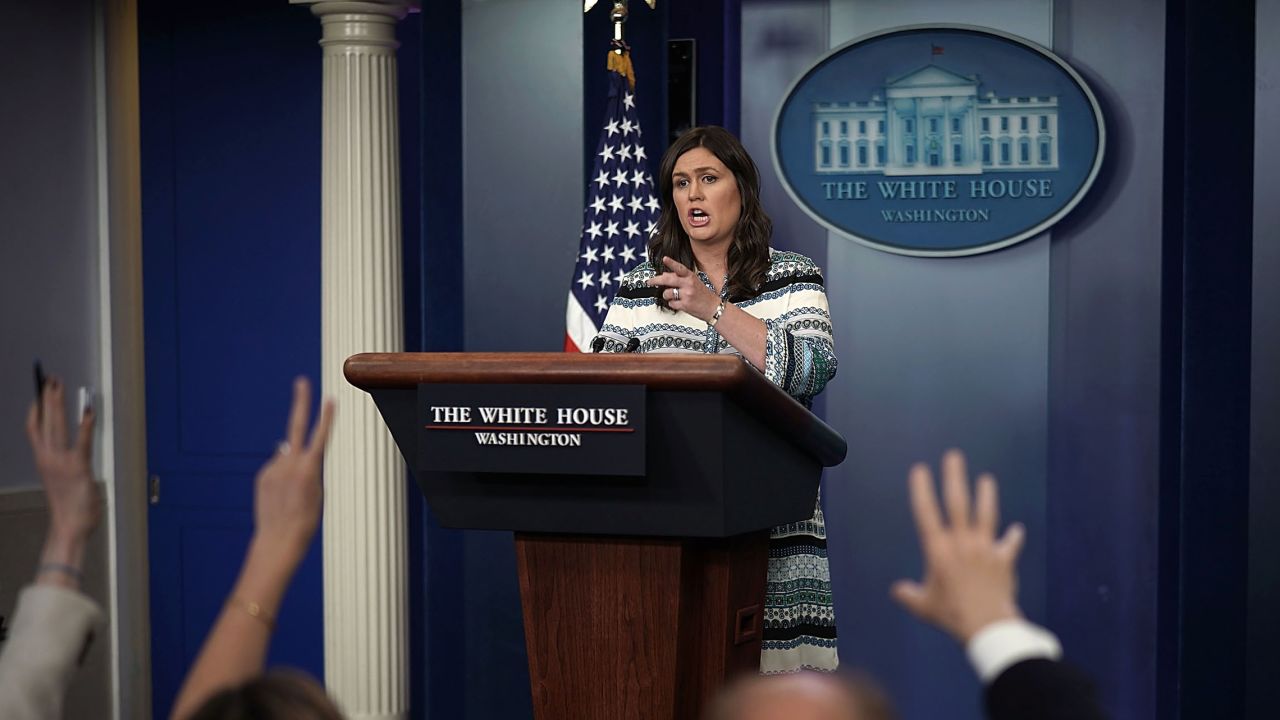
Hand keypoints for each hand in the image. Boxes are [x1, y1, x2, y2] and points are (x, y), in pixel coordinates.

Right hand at [26, 377, 100, 545]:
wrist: (69, 527)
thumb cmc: (69, 507)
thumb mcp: (61, 480)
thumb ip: (64, 464)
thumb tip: (72, 454)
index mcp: (43, 460)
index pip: (34, 429)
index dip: (36, 409)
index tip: (38, 393)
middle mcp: (48, 458)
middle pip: (45, 421)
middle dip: (47, 397)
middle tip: (49, 379)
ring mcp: (61, 461)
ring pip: (57, 425)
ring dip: (58, 402)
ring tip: (58, 385)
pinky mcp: (78, 467)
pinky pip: (82, 441)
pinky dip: (85, 424)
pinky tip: (88, 410)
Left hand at [251, 377, 334, 564]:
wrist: (279, 540)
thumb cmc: (305, 521)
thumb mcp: (316, 492)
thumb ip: (305, 466)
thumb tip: (286, 446)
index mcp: (309, 468)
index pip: (320, 435)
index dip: (327, 416)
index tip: (331, 398)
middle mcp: (289, 464)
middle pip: (295, 426)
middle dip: (301, 402)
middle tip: (302, 382)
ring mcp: (273, 469)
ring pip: (286, 456)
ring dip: (292, 465)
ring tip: (293, 493)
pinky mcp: (263, 476)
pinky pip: (276, 468)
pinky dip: (281, 476)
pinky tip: (283, 496)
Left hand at [647, 256, 718, 320]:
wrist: (713, 308)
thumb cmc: (703, 295)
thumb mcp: (693, 282)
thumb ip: (679, 278)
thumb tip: (664, 275)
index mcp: (691, 277)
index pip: (680, 268)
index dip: (672, 263)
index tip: (665, 258)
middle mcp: (688, 285)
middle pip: (668, 280)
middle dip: (656, 280)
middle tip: (650, 281)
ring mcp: (686, 295)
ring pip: (667, 293)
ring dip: (666, 295)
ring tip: (674, 296)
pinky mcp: (685, 305)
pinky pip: (671, 303)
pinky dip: (673, 304)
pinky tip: (679, 303)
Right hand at [891, 449, 1024, 642]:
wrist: (987, 625)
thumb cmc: (951, 615)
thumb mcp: (923, 606)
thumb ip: (908, 595)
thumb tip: (896, 590)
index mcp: (938, 550)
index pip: (926, 513)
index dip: (922, 489)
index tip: (920, 469)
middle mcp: (962, 542)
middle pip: (958, 502)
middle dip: (955, 477)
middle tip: (954, 456)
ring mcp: (985, 549)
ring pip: (986, 514)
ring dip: (987, 495)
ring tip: (987, 479)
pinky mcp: (1004, 560)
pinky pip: (1009, 544)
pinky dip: (1013, 537)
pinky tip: (1017, 530)